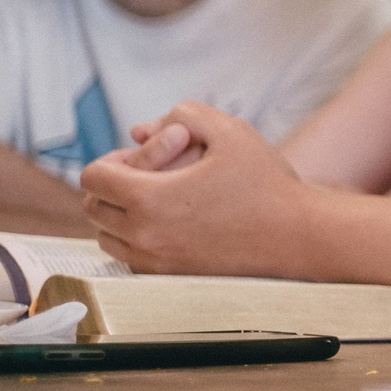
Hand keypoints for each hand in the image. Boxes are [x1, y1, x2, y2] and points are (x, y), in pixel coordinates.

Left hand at [79, 102, 316, 276]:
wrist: (298, 235)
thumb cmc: (267, 183)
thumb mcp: (231, 131)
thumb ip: (184, 114)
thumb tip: (143, 129)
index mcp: (151, 198)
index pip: (92, 178)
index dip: (112, 160)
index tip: (139, 159)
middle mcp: (145, 235)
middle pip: (94, 208)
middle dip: (113, 186)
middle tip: (148, 177)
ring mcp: (156, 260)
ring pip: (107, 237)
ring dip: (120, 215)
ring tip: (157, 201)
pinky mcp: (170, 276)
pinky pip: (129, 257)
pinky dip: (136, 239)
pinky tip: (169, 224)